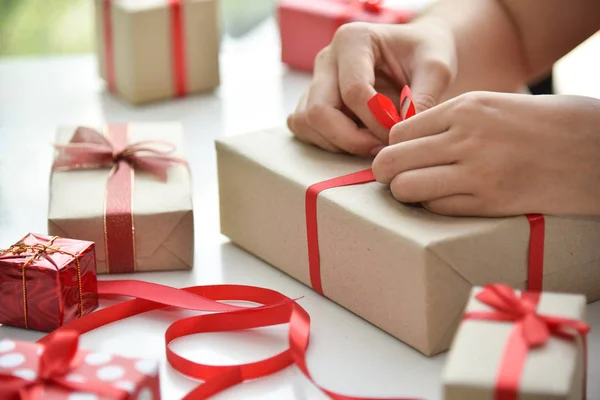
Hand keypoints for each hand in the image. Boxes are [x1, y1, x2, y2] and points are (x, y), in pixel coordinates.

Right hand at [287, 20, 456, 156]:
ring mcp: (315, 81)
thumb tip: (401, 134)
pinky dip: (328, 143)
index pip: (353, 91)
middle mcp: (327, 59)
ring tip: (372, 143)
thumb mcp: (436, 69)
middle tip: (381, 147)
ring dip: (338, 143)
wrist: (416, 55)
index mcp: (353, 40)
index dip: (377, 121)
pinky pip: (305, 129)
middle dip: (351, 139)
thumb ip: (423, 99)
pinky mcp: (311, 101)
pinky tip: (357, 140)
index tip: (399, 133)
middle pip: (319, 111)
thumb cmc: (425, 55)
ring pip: (306, 123)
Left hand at [371, 92, 599, 215]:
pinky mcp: (490, 203)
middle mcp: (466, 138)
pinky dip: (434, 207)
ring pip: (406, 189)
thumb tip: (405, 142)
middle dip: (387, 173)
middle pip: (391, 162)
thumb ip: (449, 122)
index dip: (393, 148)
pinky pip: (437, 209)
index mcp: (465, 109)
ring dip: (407, 193)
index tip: (400, 156)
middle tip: (397, 178)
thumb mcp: (492, 106)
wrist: (597, 149)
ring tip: (421, 191)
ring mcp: (477, 173)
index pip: (397, 133)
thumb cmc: (542, 125)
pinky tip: (450, 199)